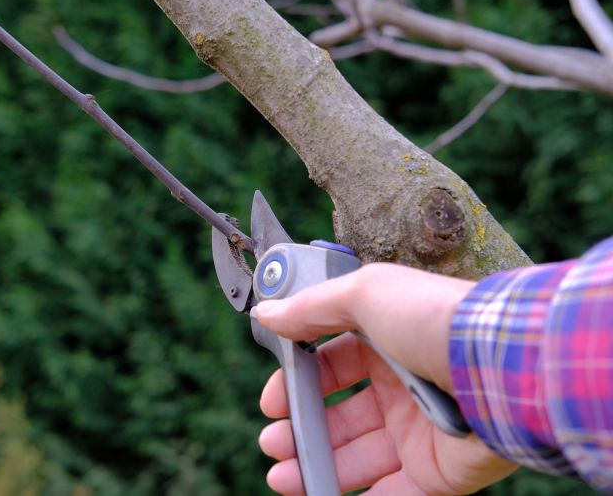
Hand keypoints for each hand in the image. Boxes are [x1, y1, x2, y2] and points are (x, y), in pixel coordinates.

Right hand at [255, 263, 517, 494]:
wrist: (502, 366)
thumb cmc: (434, 320)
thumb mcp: (364, 294)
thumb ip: (311, 306)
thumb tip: (267, 314)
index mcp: (386, 342)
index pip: (332, 365)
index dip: (298, 382)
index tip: (272, 401)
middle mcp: (403, 387)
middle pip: (341, 416)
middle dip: (302, 430)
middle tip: (274, 444)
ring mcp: (421, 431)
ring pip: (359, 458)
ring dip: (317, 467)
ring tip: (282, 477)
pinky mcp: (438, 472)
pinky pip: (394, 494)